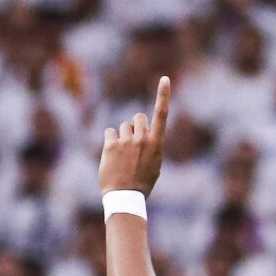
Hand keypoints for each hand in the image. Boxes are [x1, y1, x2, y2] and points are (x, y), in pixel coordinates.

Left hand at [99, 77, 171, 194]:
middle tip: (133, 145)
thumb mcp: (154, 164)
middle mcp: (143, 139)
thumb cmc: (141, 183)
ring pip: (123, 126)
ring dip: (122, 137)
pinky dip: (111, 142)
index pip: (161, 115)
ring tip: (122, 156)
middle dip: (135, 126)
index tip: (165, 78)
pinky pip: (110, 133)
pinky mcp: (111, 144)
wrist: (125, 197)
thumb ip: (151, 145)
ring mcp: (127, 141)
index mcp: (157, 144)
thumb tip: (142, 133)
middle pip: (138, 117)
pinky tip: (113, 156)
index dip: (163, 95)